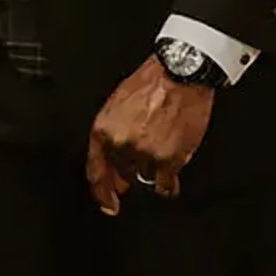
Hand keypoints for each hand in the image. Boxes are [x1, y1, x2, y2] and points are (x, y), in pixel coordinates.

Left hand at [86, 55, 215, 216]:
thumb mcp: (117, 104)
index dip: (101, 191)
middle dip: (127, 177)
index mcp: (103, 129)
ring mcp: (145, 154)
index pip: (95, 170)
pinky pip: (165, 185)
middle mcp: (121, 144)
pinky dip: (167, 186)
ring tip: (160, 155)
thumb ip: (112, 132)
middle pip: (121, 174)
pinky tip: (169, 184)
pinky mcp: (169, 160)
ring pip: (144, 178)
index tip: (108, 202)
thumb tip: (114, 160)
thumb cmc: (151, 82)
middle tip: (133, 178)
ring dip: (151, 172)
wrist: (180, 73)